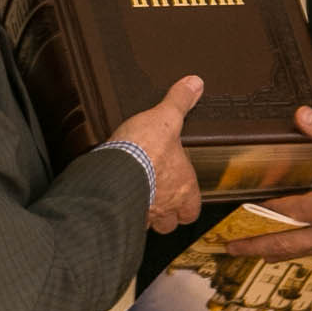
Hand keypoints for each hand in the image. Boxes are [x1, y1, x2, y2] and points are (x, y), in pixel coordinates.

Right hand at [117, 74, 203, 232]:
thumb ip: (179, 101)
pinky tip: (117, 200)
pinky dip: (123, 212)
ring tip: (137, 199)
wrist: (116, 165)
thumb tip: (194, 83)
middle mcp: (167, 205)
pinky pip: (126, 221)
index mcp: (183, 186)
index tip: (182, 197)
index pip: (193, 210)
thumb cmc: (145, 147)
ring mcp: (144, 214)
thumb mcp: (165, 117)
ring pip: (149, 227)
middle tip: (159, 200)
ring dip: (145, 216)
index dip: (188, 205)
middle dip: (166, 216)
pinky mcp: (122, 214)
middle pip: (171, 224)